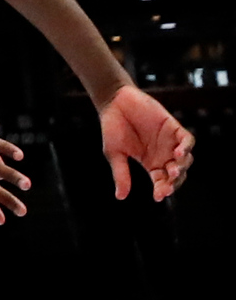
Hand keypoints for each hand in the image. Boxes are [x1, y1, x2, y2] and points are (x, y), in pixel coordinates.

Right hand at [100, 85, 193, 202]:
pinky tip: (178, 153)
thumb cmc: (112, 127)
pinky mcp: (173, 127)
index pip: (162, 181)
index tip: (157, 196)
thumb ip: (121, 173)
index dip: (162, 189)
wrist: (114, 102)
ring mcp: (170, 141)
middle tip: (166, 186)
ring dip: (181, 167)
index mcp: (150, 163)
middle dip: (174, 182)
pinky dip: (185, 147)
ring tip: (172, 170)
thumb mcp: (114, 153)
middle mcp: (163, 154)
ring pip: (185, 159)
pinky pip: (187, 140)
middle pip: (177, 173)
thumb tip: (120, 197)